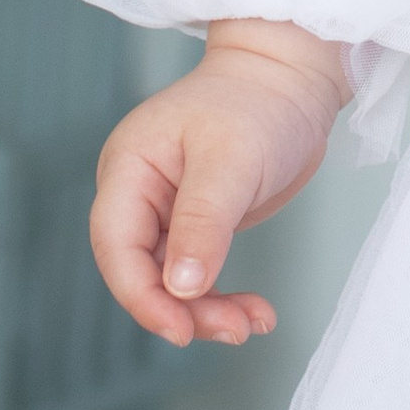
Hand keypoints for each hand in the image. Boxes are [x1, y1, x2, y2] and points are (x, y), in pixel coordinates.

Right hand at [90, 19, 346, 346]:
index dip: (143, 295)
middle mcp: (138, 193)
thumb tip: (180, 285)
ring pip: (171, 280)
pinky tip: (255, 313)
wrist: (293, 79)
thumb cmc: (257, 102)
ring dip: (207, 309)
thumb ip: (202, 222)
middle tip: (233, 330)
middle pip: (142, 271)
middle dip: (183, 308)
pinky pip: (198, 272)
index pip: (117, 246)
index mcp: (128, 169)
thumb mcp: (231, 161)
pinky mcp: (197, 223)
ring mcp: (166, 210)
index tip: (180, 329)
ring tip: (251, 324)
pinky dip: (222, 295)